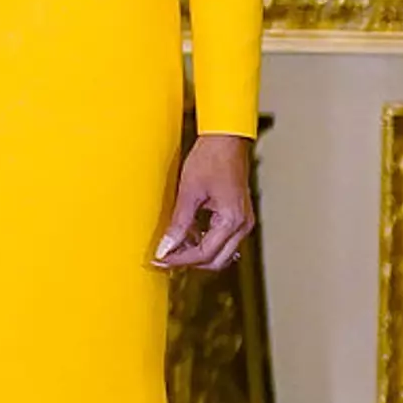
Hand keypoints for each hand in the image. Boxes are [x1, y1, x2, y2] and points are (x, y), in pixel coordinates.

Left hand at [154, 133, 252, 273]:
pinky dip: (204, 242)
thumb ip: (178, 224)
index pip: (204, 253)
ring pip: (219, 253)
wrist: (225, 140)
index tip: (160, 258)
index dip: (179, 259)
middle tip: (165, 257)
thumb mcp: (189, 193)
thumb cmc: (211, 158)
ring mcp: (242, 222)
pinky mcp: (237, 216)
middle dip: (189, 262)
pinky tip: (185, 234)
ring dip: (196, 253)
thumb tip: (166, 247)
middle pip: (215, 261)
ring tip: (172, 245)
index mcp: (232, 220)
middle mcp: (242, 225)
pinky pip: (221, 240)